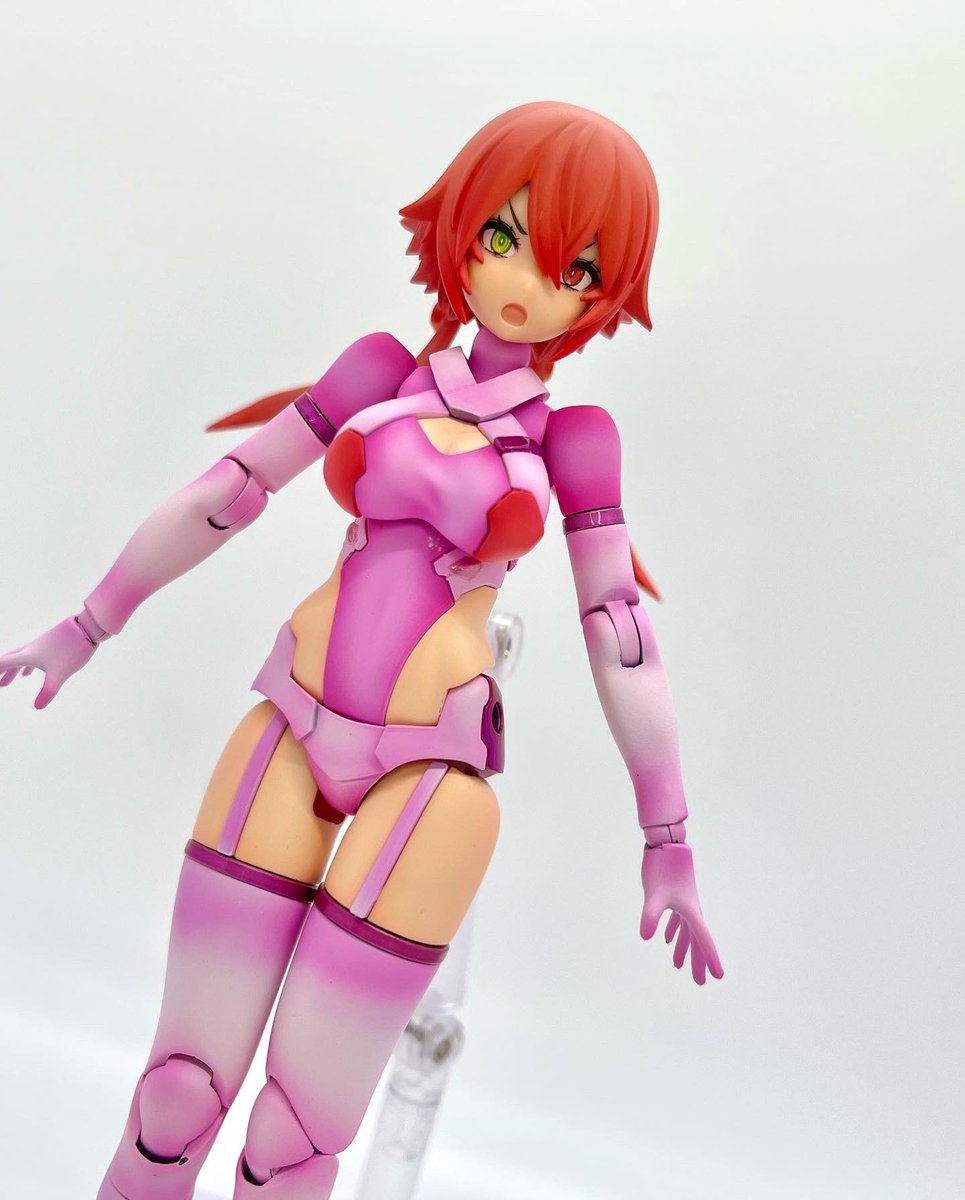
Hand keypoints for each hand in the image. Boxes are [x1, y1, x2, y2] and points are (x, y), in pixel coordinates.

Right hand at [0, 616, 98, 708]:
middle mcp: (32, 648)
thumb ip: (48, 691)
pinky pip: (35, 655)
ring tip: (11, 680)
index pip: (5, 662)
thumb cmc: (72, 649)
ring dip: (15, 669)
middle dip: (3, 672)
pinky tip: (33, 670)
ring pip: (23, 658)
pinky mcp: (51, 643)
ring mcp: (42, 645)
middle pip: (11, 661)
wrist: (87, 627)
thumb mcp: (60, 673)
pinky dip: (29, 664)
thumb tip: (37, 707)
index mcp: (29, 655)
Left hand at [640, 842, 722, 985]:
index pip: (704, 940)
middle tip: (700, 981)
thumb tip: (646, 937)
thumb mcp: (654, 894)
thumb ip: (651, 916)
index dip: (711, 959)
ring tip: (677, 965)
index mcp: (691, 911)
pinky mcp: (674, 896)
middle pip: (697, 940)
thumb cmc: (662, 868)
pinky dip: (673, 931)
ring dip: (683, 948)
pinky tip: (664, 938)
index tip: (718, 976)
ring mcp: (683, 903)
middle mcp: (691, 909)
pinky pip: (677, 919)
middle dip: (698, 960)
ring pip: (686, 931)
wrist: (665, 845)